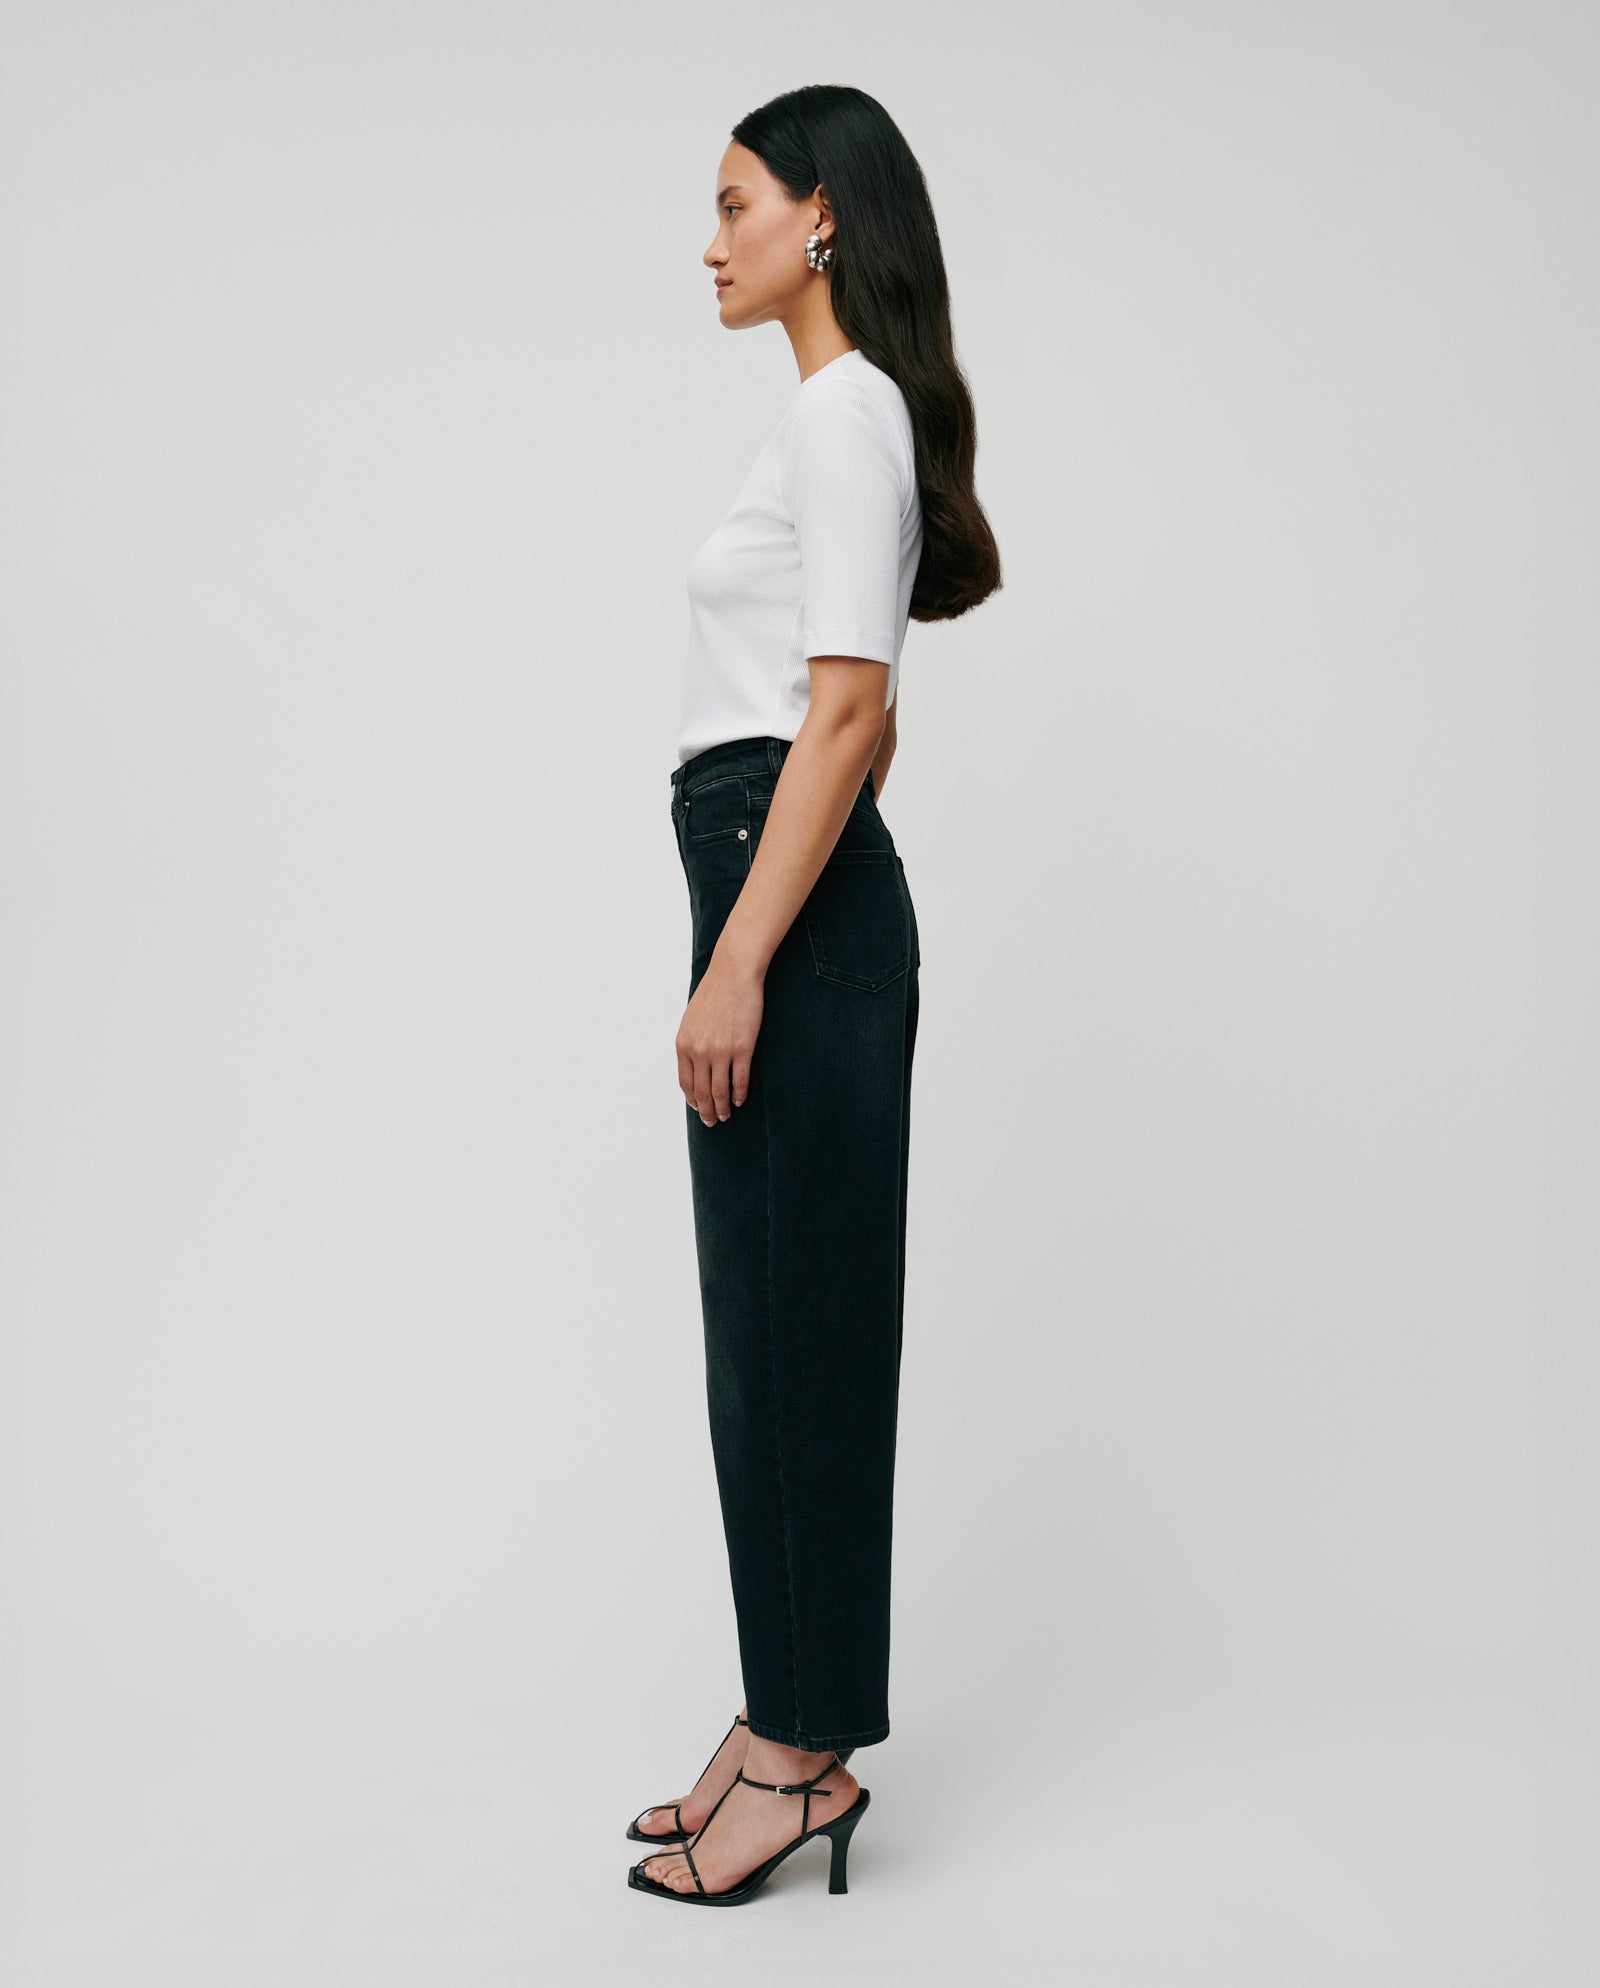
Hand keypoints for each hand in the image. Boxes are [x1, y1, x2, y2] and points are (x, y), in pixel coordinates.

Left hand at [677, 951, 764, 1124]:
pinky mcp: (742, 1048)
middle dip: (706, 1111)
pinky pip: (740, 1080)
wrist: (733, 975)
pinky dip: (738, 1094)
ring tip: (725, 1116)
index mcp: (684, 1045)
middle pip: (702, 1092)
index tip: (697, 1108)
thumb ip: (691, 1043)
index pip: (685, 1083)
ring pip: (720, 1091)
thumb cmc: (714, 994)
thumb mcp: (691, 1019)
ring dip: (722, 1108)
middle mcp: (700, 1051)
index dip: (692, 1100)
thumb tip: (695, 1065)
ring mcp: (721, 1051)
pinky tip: (739, 1101)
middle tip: (711, 1122)